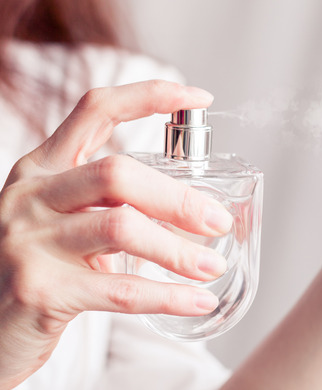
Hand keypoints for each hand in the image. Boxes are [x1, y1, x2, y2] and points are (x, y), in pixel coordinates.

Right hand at [0, 81, 230, 387]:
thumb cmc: (39, 272)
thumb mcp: (63, 223)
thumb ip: (108, 204)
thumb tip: (193, 208)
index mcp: (40, 169)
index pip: (95, 109)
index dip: (149, 96)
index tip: (199, 97)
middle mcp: (29, 196)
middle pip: (116, 173)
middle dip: (177, 198)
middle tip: (218, 221)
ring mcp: (28, 242)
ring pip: (121, 228)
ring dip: (178, 250)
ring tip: (212, 266)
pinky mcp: (38, 291)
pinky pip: (120, 290)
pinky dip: (168, 296)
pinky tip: (198, 300)